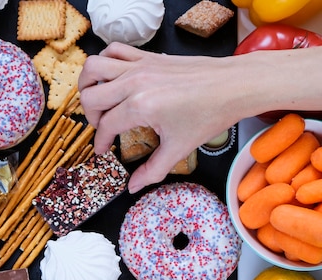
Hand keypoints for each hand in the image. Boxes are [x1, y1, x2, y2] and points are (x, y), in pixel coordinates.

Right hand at [78, 43, 240, 192]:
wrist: (233, 86)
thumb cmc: (210, 114)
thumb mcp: (180, 148)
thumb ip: (152, 170)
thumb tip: (132, 187)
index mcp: (140, 106)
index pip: (106, 125)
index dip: (100, 142)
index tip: (104, 150)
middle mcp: (134, 82)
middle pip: (90, 96)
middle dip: (91, 117)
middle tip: (104, 129)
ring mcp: (140, 65)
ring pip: (93, 67)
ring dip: (88, 85)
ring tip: (99, 102)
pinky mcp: (148, 56)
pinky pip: (113, 50)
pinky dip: (106, 62)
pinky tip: (114, 79)